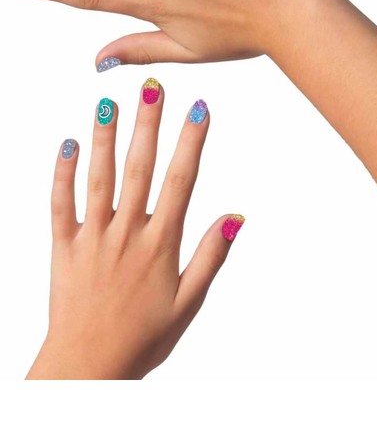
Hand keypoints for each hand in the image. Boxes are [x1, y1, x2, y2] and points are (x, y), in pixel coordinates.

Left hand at [26, 80, 244, 379]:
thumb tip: (235, 216)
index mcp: (159, 244)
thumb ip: (211, 256)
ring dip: (104, 139)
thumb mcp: (188, 302)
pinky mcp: (63, 248)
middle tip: (152, 88)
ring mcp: (92, 237)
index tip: (199, 109)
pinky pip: (60, 205)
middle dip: (148, 125)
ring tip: (109, 103)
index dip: (191, 142)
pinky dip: (62, 174)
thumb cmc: (143, 337)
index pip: (180, 181)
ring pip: (98, 179)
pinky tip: (67, 145)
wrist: (87, 368)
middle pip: (139, 169)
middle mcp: (126, 233)